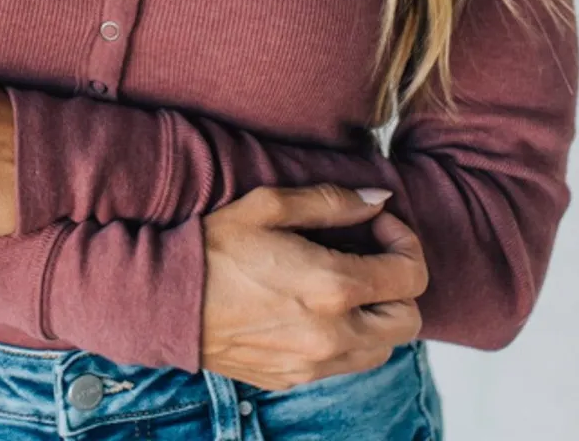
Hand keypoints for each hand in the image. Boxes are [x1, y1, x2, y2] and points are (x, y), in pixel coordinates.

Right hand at [201, 184, 427, 390]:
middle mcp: (333, 335)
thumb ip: (331, 202)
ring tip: (345, 281)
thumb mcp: (269, 206)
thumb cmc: (214, 247)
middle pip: (408, 321)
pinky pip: (346, 364)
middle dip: (400, 283)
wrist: (167, 302)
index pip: (411, 276)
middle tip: (370, 254)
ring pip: (383, 349)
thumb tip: (377, 200)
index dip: (405, 242)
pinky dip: (349, 337)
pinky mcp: (295, 379)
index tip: (377, 225)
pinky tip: (318, 307)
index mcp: (332, 287)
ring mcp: (315, 364)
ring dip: (377, 314)